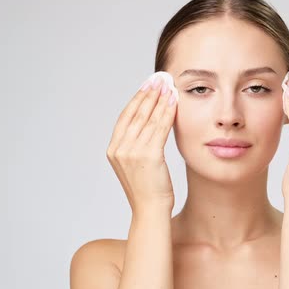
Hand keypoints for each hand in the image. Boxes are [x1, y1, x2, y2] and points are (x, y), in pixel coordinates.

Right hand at [106, 72, 177, 211]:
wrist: (150, 211)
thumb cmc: (147, 189)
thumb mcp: (136, 164)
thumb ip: (137, 144)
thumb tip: (148, 123)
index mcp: (113, 150)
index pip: (125, 117)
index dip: (137, 98)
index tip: (147, 84)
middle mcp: (120, 149)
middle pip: (136, 113)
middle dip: (150, 93)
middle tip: (159, 78)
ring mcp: (132, 152)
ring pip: (148, 118)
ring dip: (160, 99)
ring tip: (169, 85)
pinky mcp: (148, 156)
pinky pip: (160, 128)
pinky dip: (168, 112)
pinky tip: (174, 101)